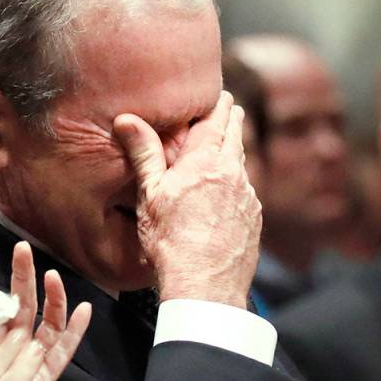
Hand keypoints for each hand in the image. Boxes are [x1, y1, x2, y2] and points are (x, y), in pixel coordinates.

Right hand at [113, 91, 261, 308]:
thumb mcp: (150, 194)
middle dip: (230, 120)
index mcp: (206, 162)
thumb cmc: (171, 242)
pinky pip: (245, 191)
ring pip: (241, 163)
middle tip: (227, 108)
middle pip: (236, 135)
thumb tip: (126, 118)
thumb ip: (143, 153)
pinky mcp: (254, 218)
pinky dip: (235, 183)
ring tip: (223, 148)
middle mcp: (233, 174)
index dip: (216, 104)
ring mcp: (247, 197)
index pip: (216, 120)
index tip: (217, 94)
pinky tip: (224, 193)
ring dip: (232, 152)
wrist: (205, 286)